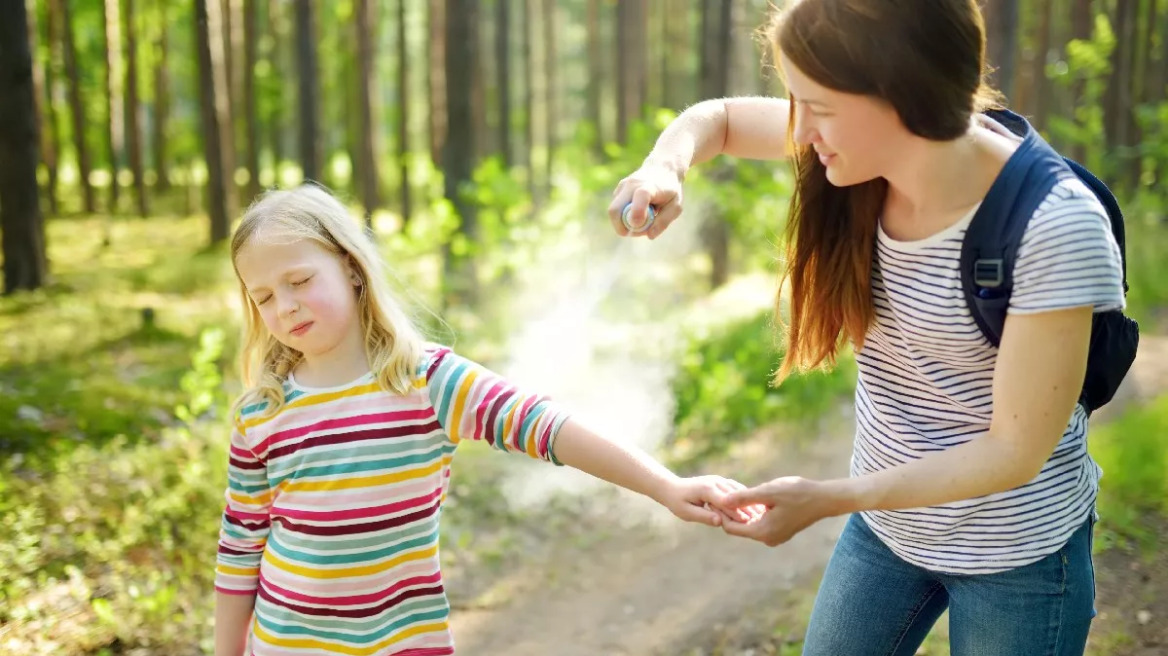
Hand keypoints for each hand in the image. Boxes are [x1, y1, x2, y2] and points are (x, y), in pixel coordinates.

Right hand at [607, 165, 684, 239]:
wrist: (661, 168)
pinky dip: (624, 217)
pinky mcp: (617, 190)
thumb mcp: (675, 206)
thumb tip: (649, 235)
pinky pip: (616, 210)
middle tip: (637, 231)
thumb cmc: (670, 190)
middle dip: (622, 228)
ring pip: (613, 212)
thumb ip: (664, 221)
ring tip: (642, 219)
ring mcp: (622, 186)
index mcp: (649, 186)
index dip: (637, 213)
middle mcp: (631, 185)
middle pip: (614, 210)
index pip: (640, 196)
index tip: (639, 225)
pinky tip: (637, 212)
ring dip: (624, 223)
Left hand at [654, 475, 764, 526]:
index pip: (726, 502)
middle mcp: (715, 482)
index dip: (738, 513)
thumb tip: (719, 522)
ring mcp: (719, 480)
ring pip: (738, 491)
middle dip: (748, 507)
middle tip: (762, 519)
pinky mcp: (721, 481)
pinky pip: (736, 489)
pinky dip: (744, 497)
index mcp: (707, 490)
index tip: (750, 523)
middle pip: (735, 496)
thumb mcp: (687, 513)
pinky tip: (754, 505)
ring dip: (749, 501)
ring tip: (762, 513)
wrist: (671, 487)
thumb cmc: (677, 502)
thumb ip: (704, 516)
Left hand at [721, 476, 841, 546]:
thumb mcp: (768, 492)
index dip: (720, 513)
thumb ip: (744, 497)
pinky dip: (753, 512)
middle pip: (739, 527)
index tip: (712, 499)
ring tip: (733, 494)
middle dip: (730, 512)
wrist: (824, 499)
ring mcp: (775, 536)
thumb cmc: (798, 493)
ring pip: (750, 524)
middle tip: (719, 494)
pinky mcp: (781, 531)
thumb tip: (722, 500)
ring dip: (742, 511)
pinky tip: (751, 498)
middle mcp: (767, 538)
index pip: (731, 528)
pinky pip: (760, 523)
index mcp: (762, 532)